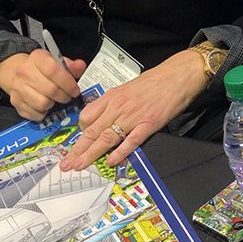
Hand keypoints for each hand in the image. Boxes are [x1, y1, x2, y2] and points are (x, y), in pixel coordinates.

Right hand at [0, 49, 86, 120]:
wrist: (18, 74)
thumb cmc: (42, 70)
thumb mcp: (57, 63)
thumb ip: (71, 66)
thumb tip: (80, 66)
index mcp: (37, 58)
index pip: (53, 70)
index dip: (68, 83)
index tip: (75, 90)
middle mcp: (24, 72)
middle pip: (50, 89)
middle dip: (64, 96)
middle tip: (67, 97)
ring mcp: (17, 88)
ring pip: (42, 104)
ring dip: (53, 105)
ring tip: (55, 100)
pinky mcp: (15, 102)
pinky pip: (34, 114)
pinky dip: (43, 113)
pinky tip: (45, 106)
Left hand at [60, 50, 208, 169]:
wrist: (176, 76)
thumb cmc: (153, 82)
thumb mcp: (126, 89)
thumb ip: (114, 104)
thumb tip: (103, 119)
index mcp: (111, 97)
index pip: (86, 117)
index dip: (80, 134)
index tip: (76, 145)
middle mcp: (118, 107)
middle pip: (92, 131)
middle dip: (77, 150)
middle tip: (66, 164)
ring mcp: (133, 116)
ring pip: (106, 138)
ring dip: (91, 154)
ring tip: (80, 165)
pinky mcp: (148, 124)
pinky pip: (131, 141)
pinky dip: (120, 152)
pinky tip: (112, 162)